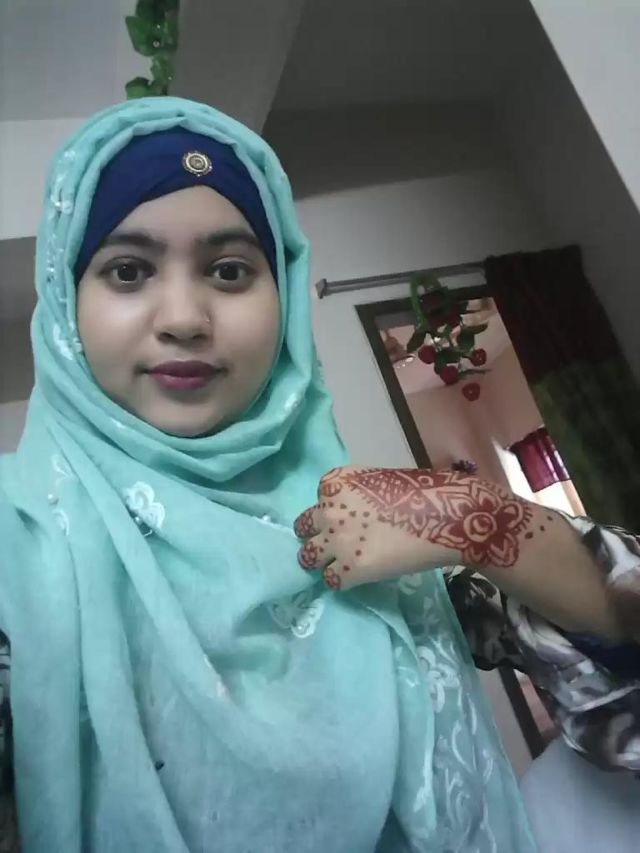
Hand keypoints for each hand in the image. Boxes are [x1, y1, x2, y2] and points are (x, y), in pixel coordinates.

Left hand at [293, 466, 533, 589]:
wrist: (446, 515)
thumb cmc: (420, 492)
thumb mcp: (376, 479)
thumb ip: (354, 493)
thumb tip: (349, 512)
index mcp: (334, 483)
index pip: (317, 501)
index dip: (331, 511)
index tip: (348, 519)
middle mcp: (327, 510)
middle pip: (303, 528)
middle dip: (316, 535)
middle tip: (334, 544)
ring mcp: (336, 541)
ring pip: (307, 557)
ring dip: (320, 560)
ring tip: (336, 564)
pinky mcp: (349, 569)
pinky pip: (331, 580)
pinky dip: (341, 579)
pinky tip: (357, 576)